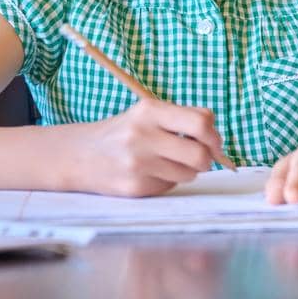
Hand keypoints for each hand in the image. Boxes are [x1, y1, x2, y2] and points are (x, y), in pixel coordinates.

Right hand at [72, 99, 227, 197]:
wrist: (81, 155)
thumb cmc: (124, 132)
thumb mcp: (148, 114)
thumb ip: (183, 117)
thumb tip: (216, 135)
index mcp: (149, 111)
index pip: (200, 123)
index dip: (214, 136)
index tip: (213, 142)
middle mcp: (142, 136)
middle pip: (200, 155)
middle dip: (207, 159)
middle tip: (201, 158)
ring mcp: (137, 164)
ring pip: (188, 174)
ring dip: (186, 171)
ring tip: (167, 162)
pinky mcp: (134, 187)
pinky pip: (170, 186)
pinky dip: (168, 180)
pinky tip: (150, 173)